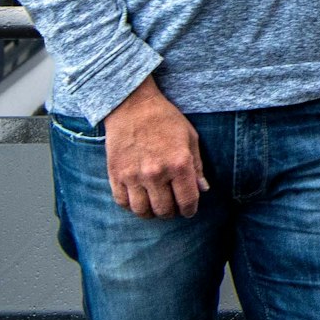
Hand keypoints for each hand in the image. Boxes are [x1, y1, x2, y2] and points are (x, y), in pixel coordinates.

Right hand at [103, 76, 207, 218]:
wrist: (133, 106)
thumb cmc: (166, 119)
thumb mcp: (190, 138)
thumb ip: (197, 166)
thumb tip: (203, 189)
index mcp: (179, 164)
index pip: (187, 200)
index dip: (190, 210)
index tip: (189, 210)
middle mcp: (156, 173)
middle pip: (164, 210)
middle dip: (171, 213)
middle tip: (172, 207)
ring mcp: (133, 175)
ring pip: (142, 211)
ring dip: (151, 213)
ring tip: (155, 206)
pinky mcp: (115, 174)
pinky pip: (122, 202)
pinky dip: (131, 206)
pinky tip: (139, 199)